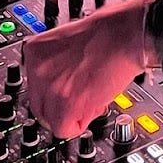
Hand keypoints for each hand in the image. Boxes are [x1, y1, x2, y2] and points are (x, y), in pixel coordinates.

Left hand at [25, 2, 147, 140]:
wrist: (127, 33)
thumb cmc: (108, 32)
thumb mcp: (68, 42)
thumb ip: (56, 63)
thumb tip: (59, 82)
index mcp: (35, 51)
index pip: (35, 87)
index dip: (57, 93)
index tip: (70, 90)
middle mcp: (37, 70)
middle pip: (40, 108)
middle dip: (61, 108)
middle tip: (82, 98)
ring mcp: (51, 88)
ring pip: (52, 122)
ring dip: (73, 115)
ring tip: (92, 96)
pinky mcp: (68, 104)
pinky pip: (65, 130)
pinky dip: (81, 124)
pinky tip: (95, 104)